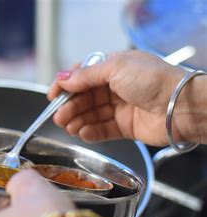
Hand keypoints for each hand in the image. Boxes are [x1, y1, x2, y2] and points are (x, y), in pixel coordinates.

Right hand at [48, 50, 197, 145]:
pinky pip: (103, 130)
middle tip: (58, 116)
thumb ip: (86, 76)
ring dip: (77, 120)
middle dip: (70, 106)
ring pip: (92, 114)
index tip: (52, 95)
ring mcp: (121, 107)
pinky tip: (82, 133)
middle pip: (85, 97)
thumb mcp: (115, 68)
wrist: (180, 106)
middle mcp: (116, 87)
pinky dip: (91, 132)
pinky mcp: (126, 126)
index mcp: (114, 67)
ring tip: (67, 127)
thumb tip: (63, 79)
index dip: (66, 85)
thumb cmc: (154, 80)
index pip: (83, 75)